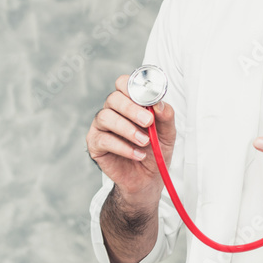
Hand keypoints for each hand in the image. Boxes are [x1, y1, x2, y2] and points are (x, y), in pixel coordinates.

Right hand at [87, 74, 176, 204]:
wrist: (147, 179)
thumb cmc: (155, 151)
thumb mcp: (168, 133)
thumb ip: (166, 116)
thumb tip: (159, 103)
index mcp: (129, 102)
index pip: (124, 83)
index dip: (134, 87)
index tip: (149, 99)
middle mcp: (112, 110)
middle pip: (114, 98)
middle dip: (132, 109)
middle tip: (148, 122)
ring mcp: (101, 126)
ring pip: (106, 117)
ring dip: (127, 129)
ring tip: (144, 142)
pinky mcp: (95, 144)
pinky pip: (103, 140)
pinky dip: (123, 147)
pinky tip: (137, 154)